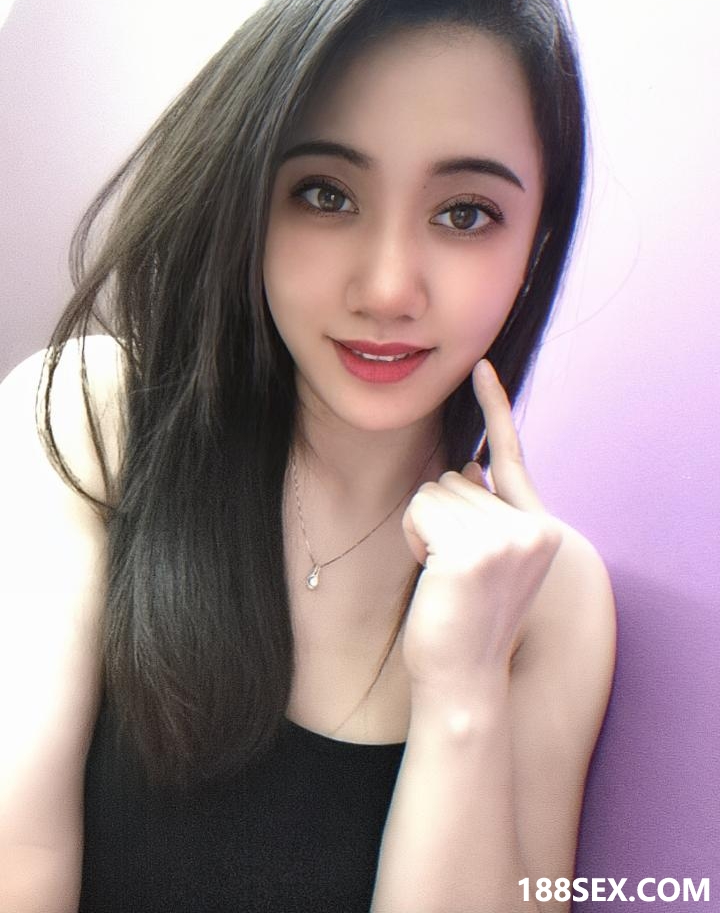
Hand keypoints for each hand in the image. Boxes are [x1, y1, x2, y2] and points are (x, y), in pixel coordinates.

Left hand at [400, 360, 561, 694]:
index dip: (495, 407)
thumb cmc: (466, 619)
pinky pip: (420, 509)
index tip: (480, 367)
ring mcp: (506, 539)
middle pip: (457, 477)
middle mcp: (534, 528)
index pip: (513, 457)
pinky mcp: (472, 551)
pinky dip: (414, 537)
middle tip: (450, 569)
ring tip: (443, 575)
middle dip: (439, 515)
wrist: (463, 679)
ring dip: (424, 528)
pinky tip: (432, 576)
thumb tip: (470, 463)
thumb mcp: (487, 560)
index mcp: (542, 529)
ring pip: (434, 492)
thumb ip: (487, 512)